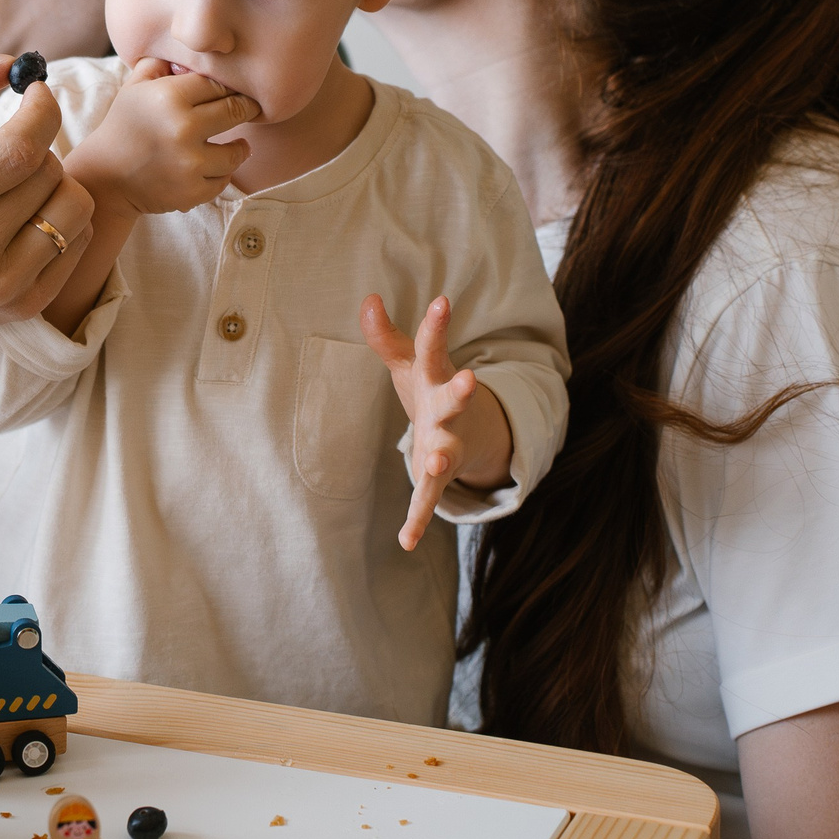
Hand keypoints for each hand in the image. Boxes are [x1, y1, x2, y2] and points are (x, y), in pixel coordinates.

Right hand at [0, 39, 94, 335]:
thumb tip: (16, 66)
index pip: (19, 150)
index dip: (40, 108)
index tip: (32, 93)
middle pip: (48, 172)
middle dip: (30, 144)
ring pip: (74, 206)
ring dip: (49, 181)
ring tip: (3, 187)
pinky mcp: (20, 308)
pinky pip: (80, 240)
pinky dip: (59, 215)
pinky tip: (18, 215)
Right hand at [65, 58, 261, 218]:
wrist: (105, 177)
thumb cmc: (123, 126)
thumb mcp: (135, 87)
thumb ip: (161, 63)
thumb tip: (190, 54)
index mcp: (169, 96)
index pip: (218, 83)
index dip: (226, 87)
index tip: (233, 91)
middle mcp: (183, 128)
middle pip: (236, 111)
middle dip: (245, 109)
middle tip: (249, 109)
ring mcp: (190, 163)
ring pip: (237, 151)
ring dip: (239, 147)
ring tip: (238, 144)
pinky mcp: (192, 191)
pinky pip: (224, 180)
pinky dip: (222, 174)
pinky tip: (215, 167)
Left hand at [363, 293, 491, 551]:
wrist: (471, 432)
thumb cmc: (431, 388)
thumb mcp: (409, 361)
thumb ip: (386, 335)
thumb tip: (367, 298)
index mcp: (437, 377)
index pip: (435, 347)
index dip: (436, 325)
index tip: (442, 301)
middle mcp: (447, 410)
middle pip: (454, 398)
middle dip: (460, 391)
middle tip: (471, 378)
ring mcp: (447, 442)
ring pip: (444, 450)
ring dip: (439, 456)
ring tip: (433, 460)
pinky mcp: (439, 473)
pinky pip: (428, 497)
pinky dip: (418, 519)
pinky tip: (406, 540)